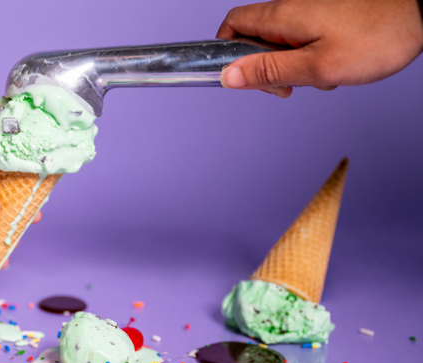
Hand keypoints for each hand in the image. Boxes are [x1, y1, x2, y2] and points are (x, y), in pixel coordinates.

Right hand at [217, 0, 422, 96]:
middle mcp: (292, 9)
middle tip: (284, 87)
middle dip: (261, 66)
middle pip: (253, 36)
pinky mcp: (327, 16)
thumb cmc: (376, 39)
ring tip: (315, 79)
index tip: (241, 77)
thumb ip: (269, 71)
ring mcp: (310, 11)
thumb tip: (228, 76)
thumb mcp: (316, 67)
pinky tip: (330, 68)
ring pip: (280, 40)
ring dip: (288, 65)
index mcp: (282, 17)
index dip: (226, 51)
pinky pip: (302, 38)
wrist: (419, 17)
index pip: (232, 25)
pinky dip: (308, 57)